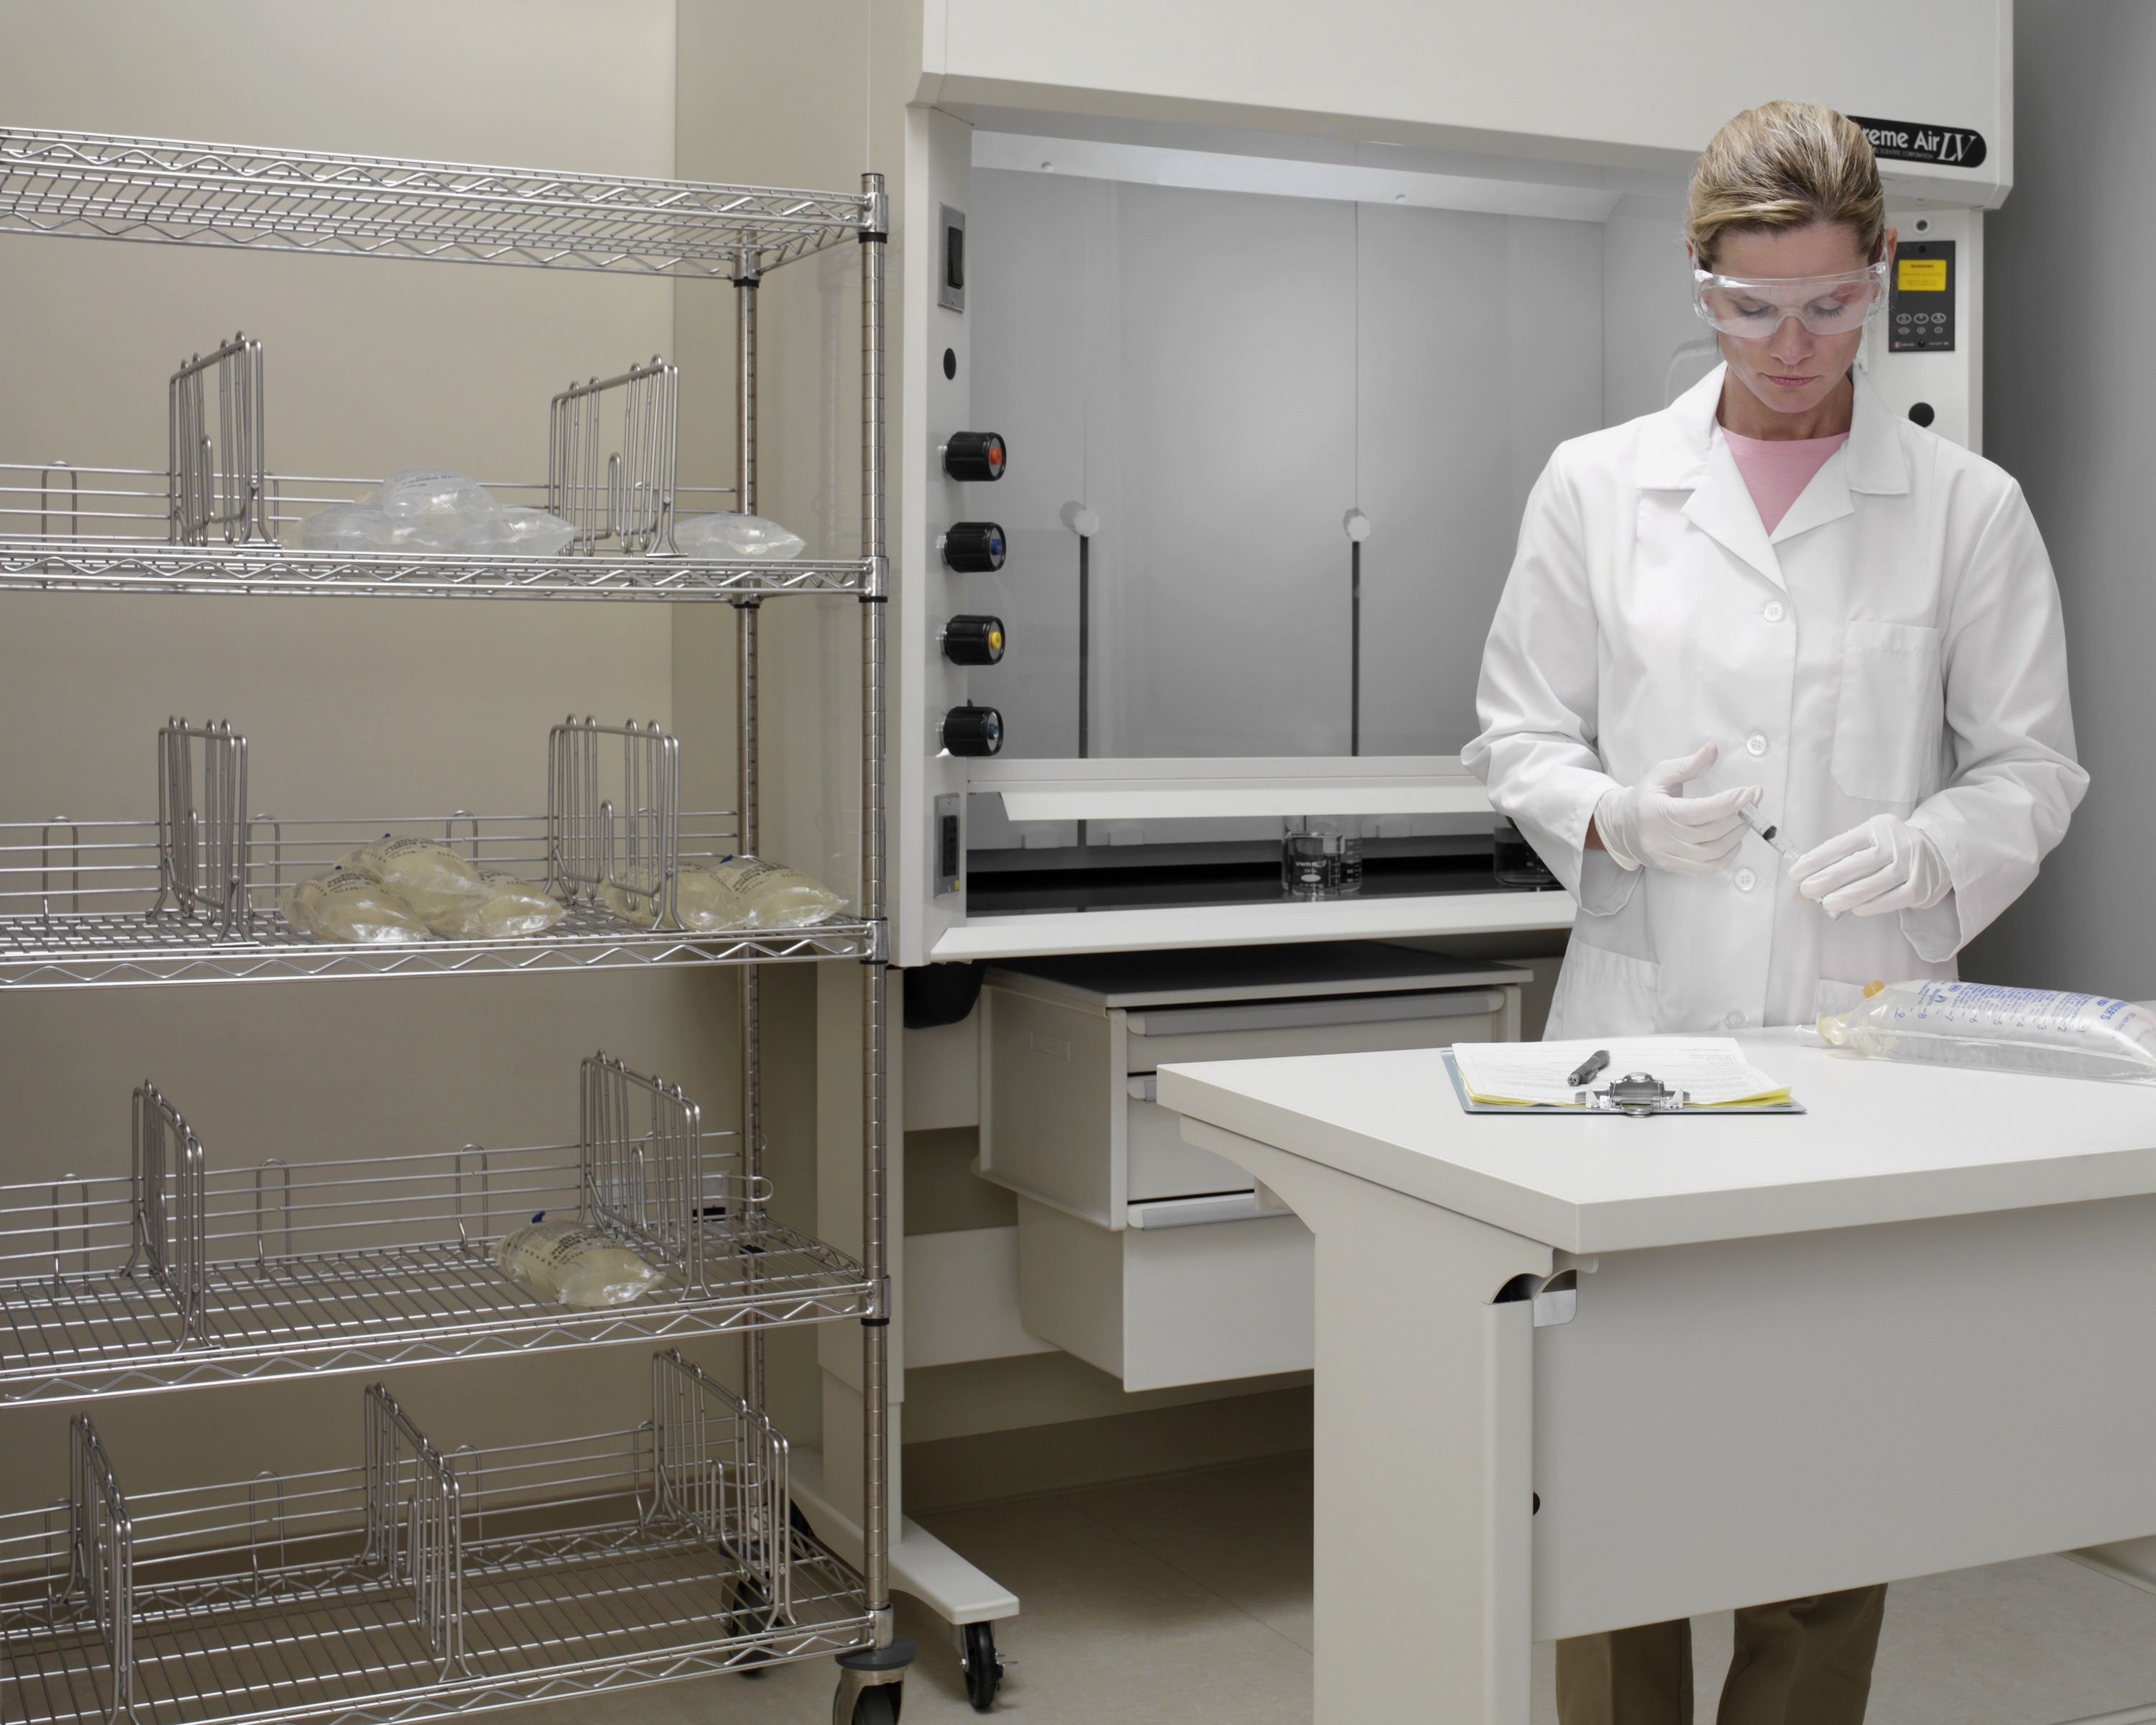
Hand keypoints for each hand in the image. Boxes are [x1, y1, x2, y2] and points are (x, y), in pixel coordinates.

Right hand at [1593, 744, 1759, 874]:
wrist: (1620, 827)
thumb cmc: (1644, 798)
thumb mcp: (1661, 774)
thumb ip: (1689, 764)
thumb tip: (1713, 750)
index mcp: (1656, 812)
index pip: (1698, 811)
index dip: (1728, 803)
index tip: (1750, 792)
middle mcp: (1661, 838)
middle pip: (1711, 832)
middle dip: (1738, 816)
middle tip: (1751, 802)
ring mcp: (1668, 856)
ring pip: (1714, 852)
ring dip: (1736, 835)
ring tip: (1743, 819)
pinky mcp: (1674, 868)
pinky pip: (1709, 867)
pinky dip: (1728, 854)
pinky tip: (1732, 839)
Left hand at [1789, 814, 1949, 916]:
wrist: (1935, 853)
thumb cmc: (1888, 850)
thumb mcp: (1866, 843)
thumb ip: (1836, 862)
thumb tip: (1800, 888)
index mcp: (1877, 828)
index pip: (1844, 843)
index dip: (1818, 858)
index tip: (1796, 873)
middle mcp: (1897, 843)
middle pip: (1861, 862)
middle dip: (1830, 878)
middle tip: (1806, 890)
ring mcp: (1913, 865)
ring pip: (1879, 881)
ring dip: (1850, 894)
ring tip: (1827, 904)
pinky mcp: (1921, 887)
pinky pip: (1896, 898)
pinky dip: (1875, 905)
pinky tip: (1857, 910)